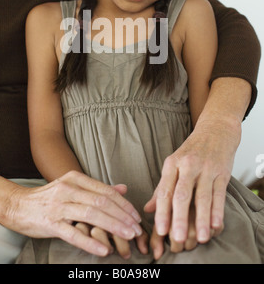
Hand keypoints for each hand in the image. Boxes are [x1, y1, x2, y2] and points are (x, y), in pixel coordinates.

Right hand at [5, 170, 141, 256]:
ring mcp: (58, 206)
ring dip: (112, 226)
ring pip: (91, 215)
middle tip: (136, 229)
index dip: (123, 204)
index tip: (136, 216)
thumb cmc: (49, 198)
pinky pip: (73, 233)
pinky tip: (103, 249)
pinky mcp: (50, 223)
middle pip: (101, 202)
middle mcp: (68, 189)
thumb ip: (97, 189)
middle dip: (122, 216)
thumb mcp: (72, 187)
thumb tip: (123, 188)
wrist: (18, 205)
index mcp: (75, 179)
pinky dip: (90, 242)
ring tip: (127, 236)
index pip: (105, 191)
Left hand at [144, 115, 236, 244]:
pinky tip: (215, 225)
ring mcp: (206, 168)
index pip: (165, 191)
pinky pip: (219, 194)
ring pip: (202, 197)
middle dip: (179, 218)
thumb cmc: (191, 151)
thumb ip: (161, 188)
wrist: (215, 131)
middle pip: (182, 195)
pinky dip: (217, 210)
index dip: (162, 211)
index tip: (160, 231)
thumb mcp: (173, 165)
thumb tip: (147, 210)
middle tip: (177, 238)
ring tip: (199, 238)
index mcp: (172, 164)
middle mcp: (188, 166)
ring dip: (200, 219)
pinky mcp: (222, 172)